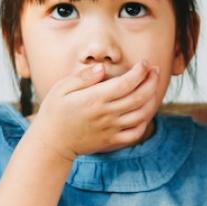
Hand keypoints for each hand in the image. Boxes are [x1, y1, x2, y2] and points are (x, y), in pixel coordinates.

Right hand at [29, 61, 158, 159]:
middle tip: (155, 70)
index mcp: (95, 99)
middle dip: (152, 80)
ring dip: (153, 99)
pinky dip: (146, 121)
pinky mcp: (112, 141)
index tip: (144, 63)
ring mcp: (111, 128)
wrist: (51, 143)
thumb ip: (83, 77)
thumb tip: (103, 67)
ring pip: (142, 114)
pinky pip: (136, 132)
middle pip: (139, 96)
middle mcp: (107, 114)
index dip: (140, 71)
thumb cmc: (54, 112)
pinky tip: (145, 111)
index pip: (126, 83)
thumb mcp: (61, 88)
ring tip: (153, 87)